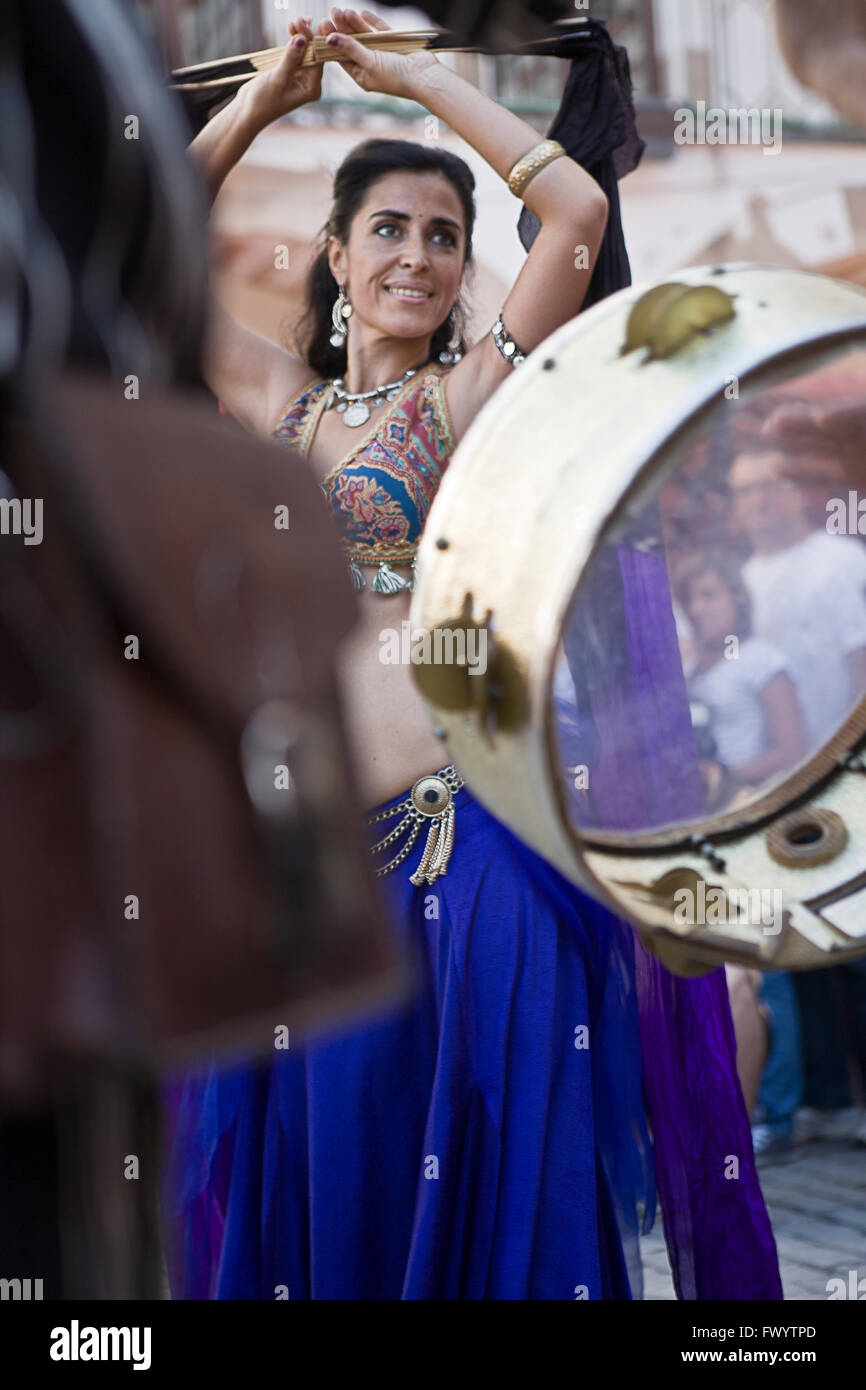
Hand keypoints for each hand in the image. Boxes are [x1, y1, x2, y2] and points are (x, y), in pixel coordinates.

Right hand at [242, 15, 333, 127]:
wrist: (247, 111)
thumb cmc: (263, 102)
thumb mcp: (277, 79)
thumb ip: (290, 59)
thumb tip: (302, 38)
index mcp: (312, 88)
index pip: (317, 60)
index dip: (314, 40)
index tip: (309, 24)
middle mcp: (309, 82)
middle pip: (313, 53)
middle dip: (307, 35)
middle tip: (300, 19)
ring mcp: (300, 76)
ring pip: (304, 50)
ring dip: (299, 35)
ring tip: (295, 21)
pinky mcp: (290, 70)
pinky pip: (295, 51)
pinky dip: (293, 40)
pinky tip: (291, 27)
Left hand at [325, 8, 440, 100]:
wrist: (424, 77)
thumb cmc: (396, 76)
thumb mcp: (369, 63)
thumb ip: (351, 49)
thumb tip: (331, 38)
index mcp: (362, 75)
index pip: (342, 57)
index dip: (332, 42)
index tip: (323, 27)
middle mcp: (370, 65)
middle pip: (352, 44)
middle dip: (342, 29)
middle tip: (332, 12)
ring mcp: (382, 54)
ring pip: (364, 36)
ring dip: (354, 23)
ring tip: (343, 10)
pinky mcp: (394, 44)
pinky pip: (379, 31)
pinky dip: (371, 22)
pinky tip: (362, 12)